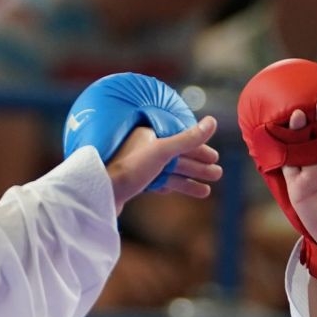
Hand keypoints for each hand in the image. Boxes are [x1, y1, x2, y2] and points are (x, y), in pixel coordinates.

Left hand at [106, 115, 221, 208]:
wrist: (98, 194)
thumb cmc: (128, 169)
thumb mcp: (162, 151)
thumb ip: (188, 138)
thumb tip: (212, 122)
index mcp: (147, 134)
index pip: (180, 138)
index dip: (199, 148)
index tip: (215, 158)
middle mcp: (141, 148)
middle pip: (177, 156)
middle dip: (198, 165)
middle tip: (217, 174)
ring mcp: (137, 167)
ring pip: (169, 172)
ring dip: (189, 180)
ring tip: (207, 190)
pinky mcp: (132, 183)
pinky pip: (158, 183)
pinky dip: (173, 187)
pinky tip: (181, 191)